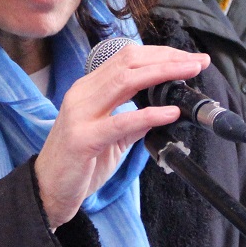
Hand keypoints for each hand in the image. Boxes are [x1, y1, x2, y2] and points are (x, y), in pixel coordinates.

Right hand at [34, 45, 208, 227]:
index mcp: (88, 89)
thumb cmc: (78, 163)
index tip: (189, 59)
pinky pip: (120, 121)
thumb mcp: (111, 138)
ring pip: (124, 81)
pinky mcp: (82, 139)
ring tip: (189, 74)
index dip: (160, 54)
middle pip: (128, 62)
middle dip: (167, 58)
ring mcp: (80, 114)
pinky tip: (170, 113)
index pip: (126, 58)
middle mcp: (82, 94)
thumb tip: (162, 111)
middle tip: (198, 62)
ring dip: (162, 74)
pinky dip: (149, 114)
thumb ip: (133, 122)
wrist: (47, 191)